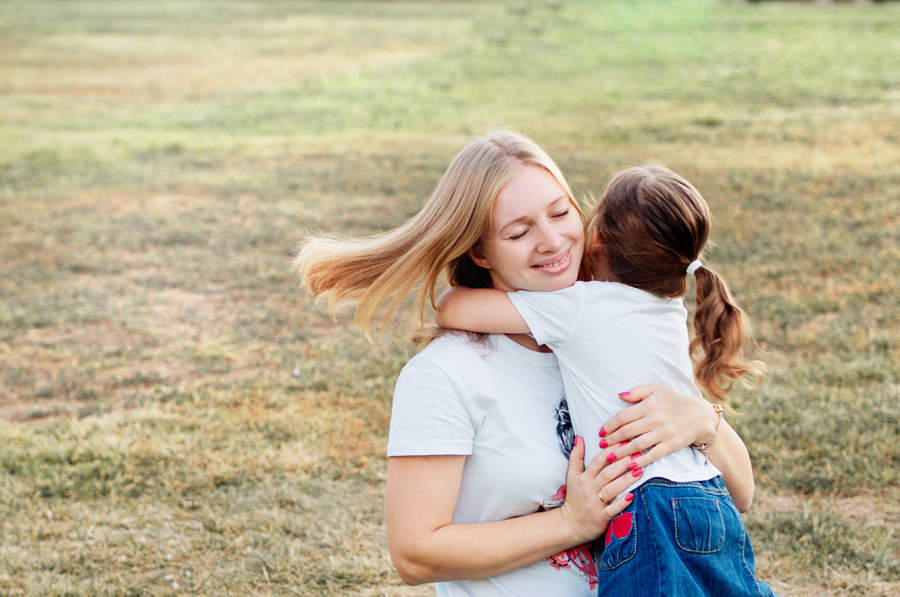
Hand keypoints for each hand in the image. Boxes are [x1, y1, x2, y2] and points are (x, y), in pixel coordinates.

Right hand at [558, 436, 634, 544]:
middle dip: (622, 463)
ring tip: (639, 471)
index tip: (624, 442)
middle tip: (637, 454)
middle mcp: (589, 489)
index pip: (597, 461)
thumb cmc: (574, 498)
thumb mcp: (571, 476)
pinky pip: (613, 509)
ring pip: (611, 489)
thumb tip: (579, 438)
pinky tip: (633, 496)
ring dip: (625, 480)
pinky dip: (622, 503)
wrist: (569, 524)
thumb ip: (575, 456)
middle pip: (607, 473)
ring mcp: (595, 504)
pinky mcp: (601, 518)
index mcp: (584, 478)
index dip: (611, 451)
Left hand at [597, 384, 716, 471]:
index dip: (610, 425)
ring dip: (621, 452)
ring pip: (637, 445)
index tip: (601, 432)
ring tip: (610, 457)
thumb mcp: (657, 390)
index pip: (623, 417)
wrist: (699, 415)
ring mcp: (663, 433)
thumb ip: (637, 392)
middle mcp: (654, 420)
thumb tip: (620, 395)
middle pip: (627, 432)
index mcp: (649, 406)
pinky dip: (641, 461)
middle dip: (612, 440)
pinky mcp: (671, 445)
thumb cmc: (674, 401)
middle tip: (602, 446)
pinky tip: (630, 465)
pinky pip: (653, 455)